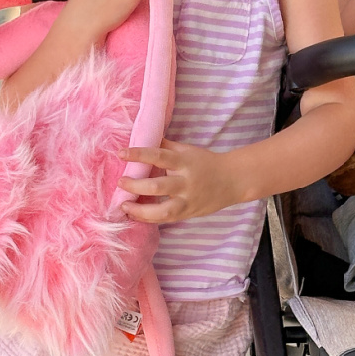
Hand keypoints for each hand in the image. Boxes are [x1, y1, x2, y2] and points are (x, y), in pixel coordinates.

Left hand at [119, 141, 243, 223]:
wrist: (233, 180)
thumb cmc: (206, 162)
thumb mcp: (187, 150)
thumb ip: (165, 146)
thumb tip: (141, 136)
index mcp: (184, 161)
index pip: (159, 156)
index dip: (139, 154)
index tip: (121, 153)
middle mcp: (186, 182)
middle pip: (158, 186)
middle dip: (136, 185)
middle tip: (120, 182)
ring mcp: (188, 200)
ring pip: (163, 210)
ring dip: (141, 210)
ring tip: (125, 206)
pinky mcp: (188, 213)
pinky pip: (166, 219)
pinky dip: (149, 218)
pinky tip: (135, 215)